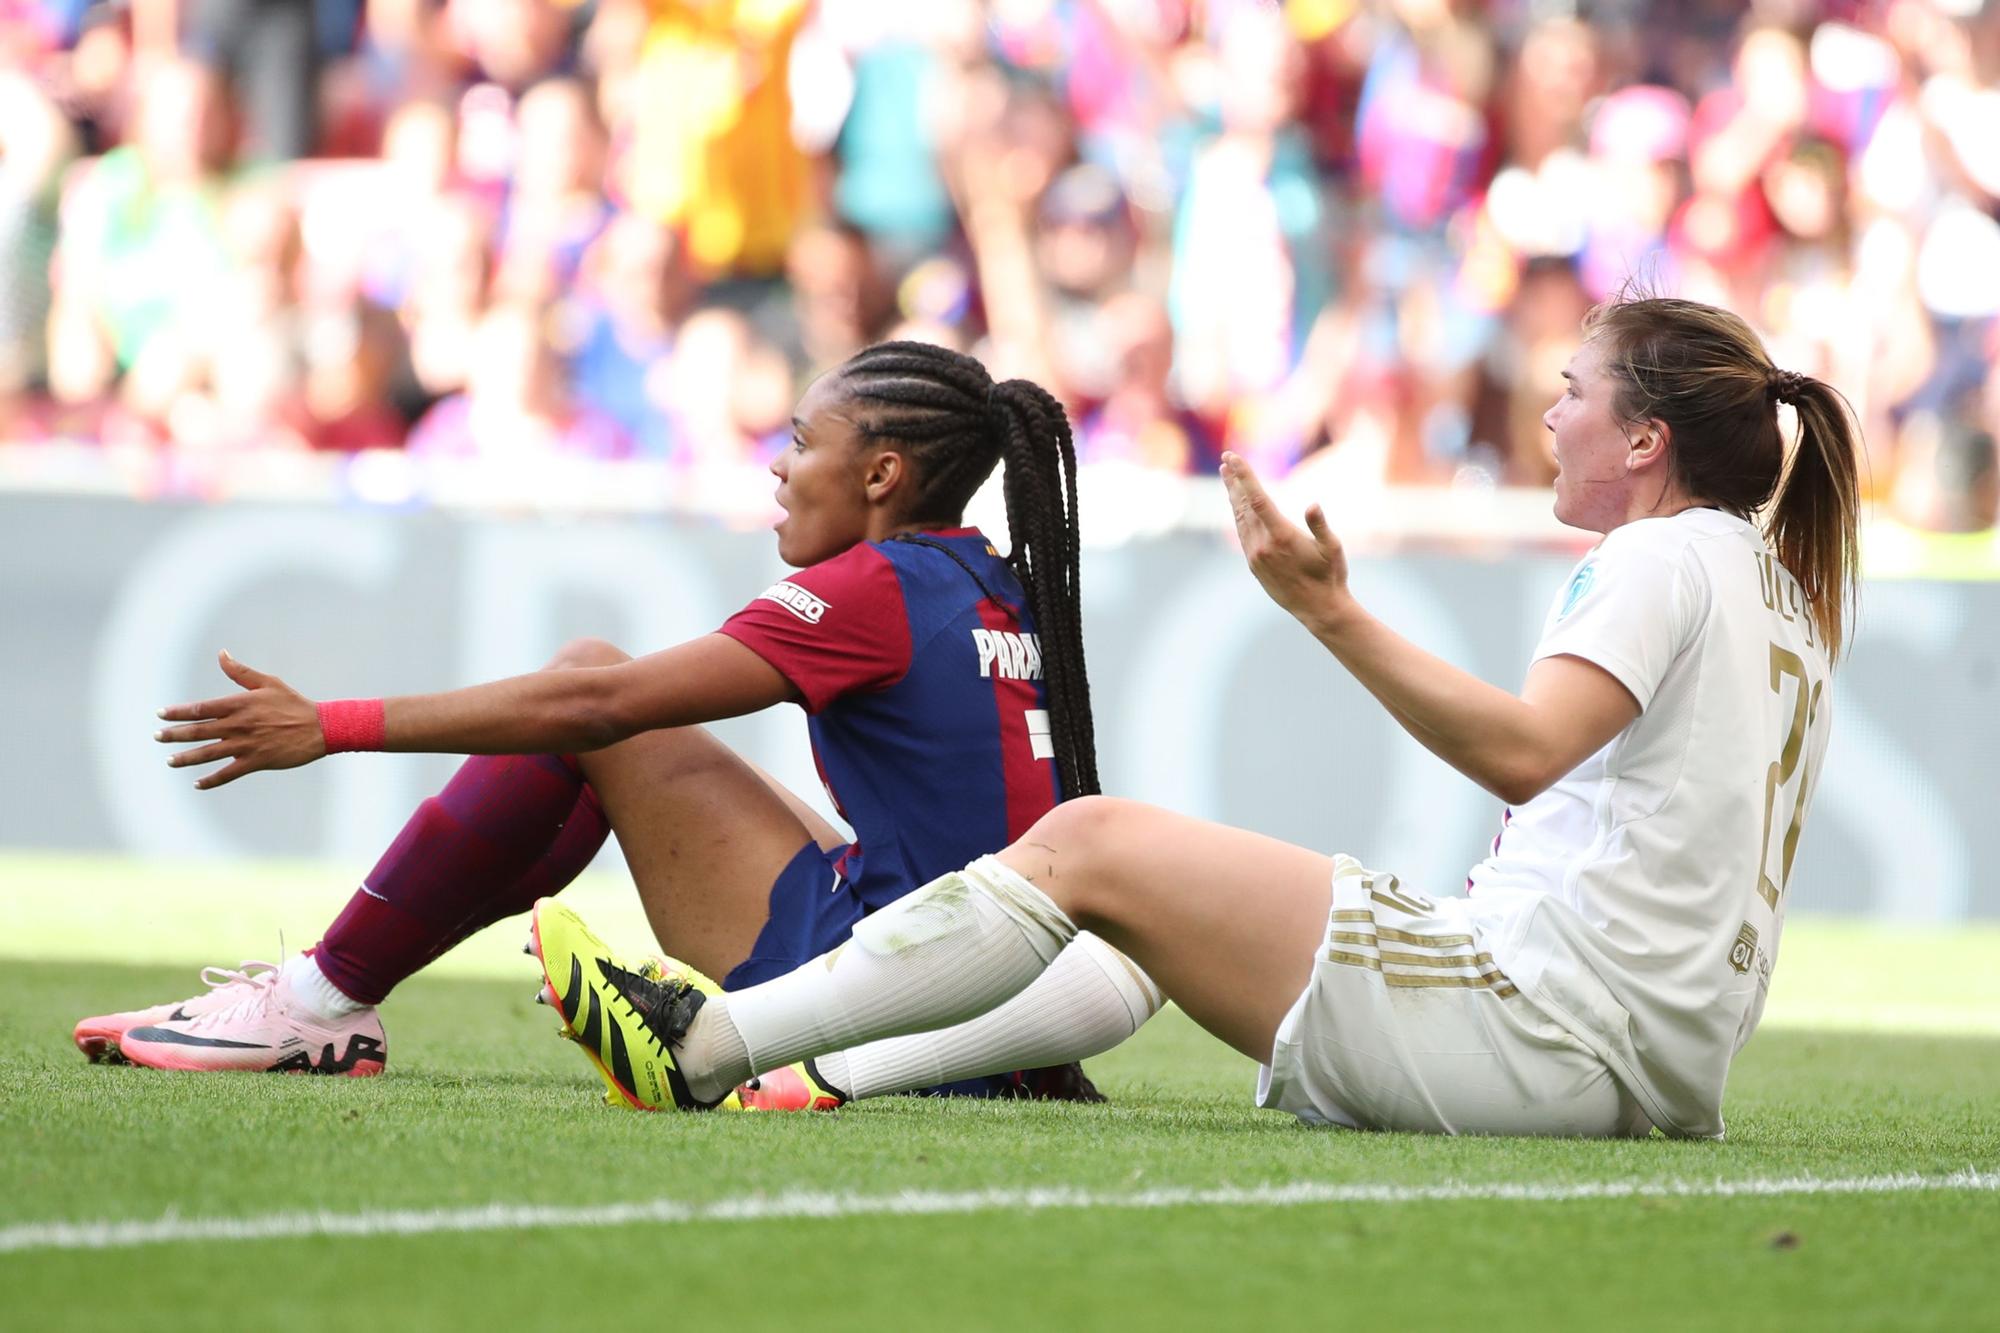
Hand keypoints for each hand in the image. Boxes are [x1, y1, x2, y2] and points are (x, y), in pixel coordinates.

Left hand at [154, 651, 325, 789]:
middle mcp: (239, 725)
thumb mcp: (268, 682)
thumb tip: (221, 654)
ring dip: (186, 758)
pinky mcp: (256, 761)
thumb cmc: (294, 703)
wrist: (321, 728)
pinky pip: (228, 773)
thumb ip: (241, 672)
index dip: (178, 712)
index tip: (160, 714)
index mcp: (239, 705)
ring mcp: (246, 745)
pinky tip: (197, 783)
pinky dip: (211, 780)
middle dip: (174, 734)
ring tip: (169, 761)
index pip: (200, 708)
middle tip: (157, 736)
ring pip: (208, 753)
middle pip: (198, 731)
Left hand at [1220, 451, 1351, 631]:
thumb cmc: (1330, 576)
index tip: (1233, 457)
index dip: (1244, 475)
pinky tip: (1237, 505)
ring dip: (1233, 496)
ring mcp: (1255, 555)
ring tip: (1227, 477)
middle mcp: (1263, 544)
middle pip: (1243, 504)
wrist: (1318, 609)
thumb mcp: (1332, 549)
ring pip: (1239, 518)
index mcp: (1281, 536)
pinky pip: (1242, 533)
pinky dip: (1238, 515)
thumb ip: (1321, 526)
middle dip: (1234, 480)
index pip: (1257, 498)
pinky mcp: (1254, 564)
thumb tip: (1312, 505)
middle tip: (1225, 459)